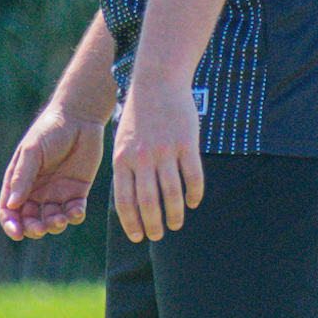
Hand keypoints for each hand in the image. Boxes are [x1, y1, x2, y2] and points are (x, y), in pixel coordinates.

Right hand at [0, 107, 104, 240]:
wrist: (80, 118)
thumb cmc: (50, 130)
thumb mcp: (32, 151)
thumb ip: (22, 177)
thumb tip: (12, 205)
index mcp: (20, 181)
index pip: (9, 209)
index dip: (10, 224)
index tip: (17, 233)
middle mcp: (37, 190)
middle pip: (30, 220)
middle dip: (33, 228)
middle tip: (41, 228)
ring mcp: (57, 192)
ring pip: (52, 220)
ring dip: (54, 225)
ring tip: (60, 219)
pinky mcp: (77, 191)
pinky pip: (74, 212)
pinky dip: (74, 217)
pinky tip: (75, 212)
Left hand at [112, 75, 204, 243]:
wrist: (157, 80)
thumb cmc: (139, 115)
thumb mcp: (123, 141)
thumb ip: (126, 169)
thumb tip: (130, 202)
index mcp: (122, 159)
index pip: (125, 201)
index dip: (132, 223)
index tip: (138, 237)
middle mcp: (142, 157)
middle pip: (148, 202)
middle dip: (153, 224)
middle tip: (159, 235)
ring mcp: (165, 150)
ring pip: (171, 193)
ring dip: (175, 214)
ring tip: (177, 223)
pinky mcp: (186, 143)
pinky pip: (192, 176)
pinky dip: (194, 193)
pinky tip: (193, 202)